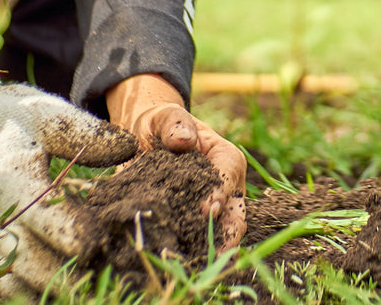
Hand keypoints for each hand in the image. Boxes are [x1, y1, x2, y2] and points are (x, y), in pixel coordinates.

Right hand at [0, 71, 136, 297]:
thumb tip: (130, 148)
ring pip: (14, 279)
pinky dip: (32, 293)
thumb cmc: (18, 123)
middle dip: (66, 272)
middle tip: (105, 276)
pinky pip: (5, 284)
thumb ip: (89, 133)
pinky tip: (66, 292)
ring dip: (51, 288)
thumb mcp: (51, 116)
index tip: (98, 242)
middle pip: (26, 257)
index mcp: (8, 176)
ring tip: (91, 289)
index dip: (68, 231)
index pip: (38, 211)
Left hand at [106, 74, 245, 249]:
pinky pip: (197, 241)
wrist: (144, 138)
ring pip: (221, 233)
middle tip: (210, 249)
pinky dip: (191, 254)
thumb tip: (183, 140)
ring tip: (195, 264)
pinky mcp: (191, 222)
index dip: (222, 193)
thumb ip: (174, 124)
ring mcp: (210, 208)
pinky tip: (178, 264)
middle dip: (227, 234)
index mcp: (224, 157)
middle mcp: (224, 187)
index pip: (229, 176)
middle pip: (236, 214)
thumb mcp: (165, 117)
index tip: (207, 210)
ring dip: (211, 249)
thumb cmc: (161, 124)